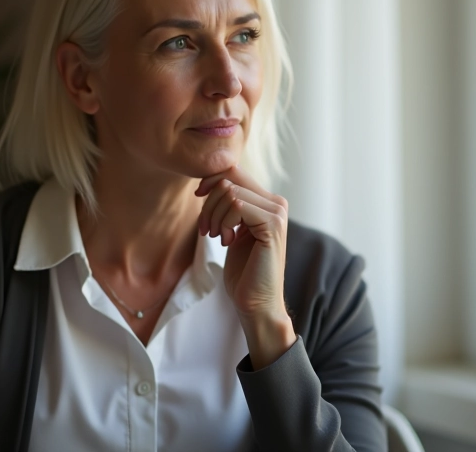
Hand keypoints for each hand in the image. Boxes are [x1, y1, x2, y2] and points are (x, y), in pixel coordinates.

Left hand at [196, 166, 295, 366]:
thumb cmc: (243, 272)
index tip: (198, 198)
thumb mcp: (232, 231)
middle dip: (209, 202)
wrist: (257, 304)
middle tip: (207, 229)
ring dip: (213, 215)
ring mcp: (277, 212)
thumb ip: (229, 206)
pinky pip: (237, 205)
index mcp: (268, 202)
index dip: (211, 180)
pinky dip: (223, 221)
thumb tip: (212, 181)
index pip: (234, 171)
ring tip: (217, 237)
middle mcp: (277, 203)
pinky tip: (226, 240)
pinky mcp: (273, 225)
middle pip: (229, 178)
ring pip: (230, 192)